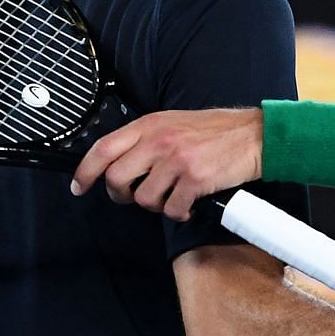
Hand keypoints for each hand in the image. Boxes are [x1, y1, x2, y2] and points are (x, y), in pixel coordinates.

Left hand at [70, 109, 261, 219]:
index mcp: (150, 124)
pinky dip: (180, 213)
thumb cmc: (216, 132)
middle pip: (116, 179)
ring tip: (173, 196)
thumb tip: (120, 164)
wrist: (254, 135)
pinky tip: (191, 203)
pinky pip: (172, 210)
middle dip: (122, 195)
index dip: (85, 172)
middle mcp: (159, 140)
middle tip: (135, 196)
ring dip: (156, 205)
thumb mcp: (174, 123)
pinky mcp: (195, 179)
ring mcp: (177, 160)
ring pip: (144, 198)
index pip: (103, 148)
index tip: (79, 187)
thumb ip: (146, 139)